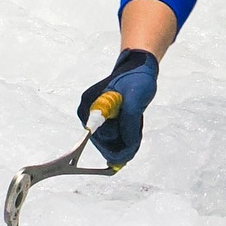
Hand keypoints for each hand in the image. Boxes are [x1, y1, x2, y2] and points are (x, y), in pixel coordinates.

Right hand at [77, 49, 159, 164]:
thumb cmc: (135, 79)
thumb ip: (129, 124)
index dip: (111, 149)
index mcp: (90, 105)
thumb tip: (127, 146)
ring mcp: (94, 117)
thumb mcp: (135, 101)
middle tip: (135, 145)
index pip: (97, 136)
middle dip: (121, 146)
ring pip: (109, 141)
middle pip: (103, 141)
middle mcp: (88, 113)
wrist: (138, 68)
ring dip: (124, 142)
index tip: (125, 156)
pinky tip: (132, 129)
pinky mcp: (104, 120)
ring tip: (136, 132)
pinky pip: (114, 136)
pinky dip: (125, 137)